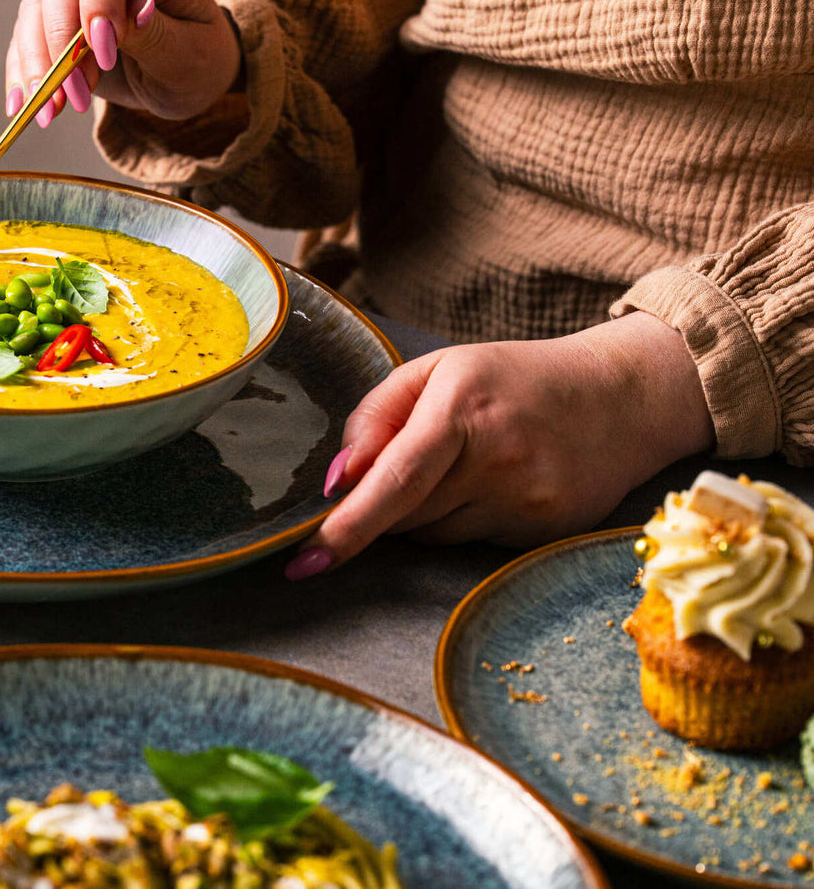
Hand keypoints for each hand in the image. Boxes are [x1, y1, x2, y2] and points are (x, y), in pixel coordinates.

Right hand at [5, 0, 242, 126]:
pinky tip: (25, 105)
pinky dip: (22, 75)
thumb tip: (134, 7)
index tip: (104, 51)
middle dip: (62, 38)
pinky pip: (24, 42)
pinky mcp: (51, 23)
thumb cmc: (196, 60)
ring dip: (39, 63)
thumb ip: (158, 32)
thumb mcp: (189, 54)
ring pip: (36, 9)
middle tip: (78, 91)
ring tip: (55, 111)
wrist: (180, 80)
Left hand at [286, 313, 716, 578]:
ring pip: (432, 536)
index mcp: (462, 408)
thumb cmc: (515, 379)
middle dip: (385, 502)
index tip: (304, 560)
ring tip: (467, 464)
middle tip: (414, 463)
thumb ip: (376, 417)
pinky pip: (471, 544)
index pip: (393, 480)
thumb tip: (338, 480)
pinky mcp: (545, 532)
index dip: (346, 526)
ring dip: (426, 511)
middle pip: (403, 514)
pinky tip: (498, 483)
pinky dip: (465, 521)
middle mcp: (498, 459)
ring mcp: (527, 501)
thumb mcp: (438, 370)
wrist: (624, 396)